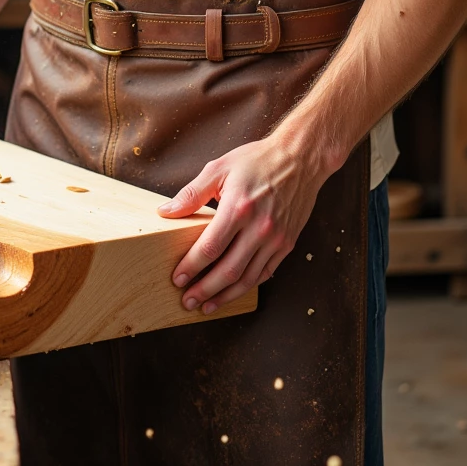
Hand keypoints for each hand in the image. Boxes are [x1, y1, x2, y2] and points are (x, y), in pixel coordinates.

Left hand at [157, 134, 325, 313]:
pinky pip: (265, 273)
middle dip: (204, 290)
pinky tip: (232, 291)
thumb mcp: (219, 168)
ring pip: (247, 279)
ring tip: (207, 306)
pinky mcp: (287, 244)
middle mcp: (259, 228)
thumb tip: (166, 212)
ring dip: (225, 296)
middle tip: (187, 302)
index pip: (210, 248)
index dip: (191, 267)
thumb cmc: (258, 161)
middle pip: (227, 271)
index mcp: (239, 208)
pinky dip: (247, 285)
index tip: (177, 279)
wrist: (300, 159)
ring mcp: (276, 239)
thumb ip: (192, 193)